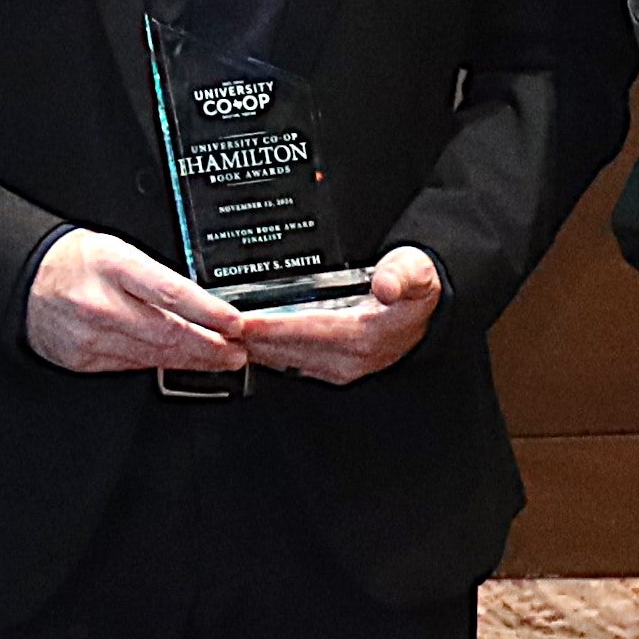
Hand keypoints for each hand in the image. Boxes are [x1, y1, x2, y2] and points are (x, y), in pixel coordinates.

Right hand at [22, 225, 250, 377]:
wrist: (26, 284)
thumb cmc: (76, 263)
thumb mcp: (118, 251)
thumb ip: (157, 276)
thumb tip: (203, 303)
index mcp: (111, 265)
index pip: (168, 292)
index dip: (206, 311)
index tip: (234, 322)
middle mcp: (99, 304)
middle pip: (166, 332)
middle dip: (209, 346)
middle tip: (237, 351)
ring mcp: (90, 336)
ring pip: (154, 355)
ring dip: (192, 359)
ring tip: (219, 358)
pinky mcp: (84, 359)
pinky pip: (132, 365)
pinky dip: (160, 363)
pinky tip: (178, 361)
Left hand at [233, 243, 443, 384]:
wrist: (426, 310)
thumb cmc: (416, 287)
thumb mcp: (416, 272)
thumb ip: (403, 276)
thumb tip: (387, 286)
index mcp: (364, 335)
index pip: (307, 330)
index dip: (271, 327)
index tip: (239, 322)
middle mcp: (348, 358)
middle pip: (286, 348)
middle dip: (248, 340)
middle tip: (212, 327)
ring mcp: (338, 366)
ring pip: (283, 358)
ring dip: (251, 347)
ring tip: (218, 334)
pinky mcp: (329, 367)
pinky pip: (288, 360)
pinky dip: (264, 349)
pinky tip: (244, 340)